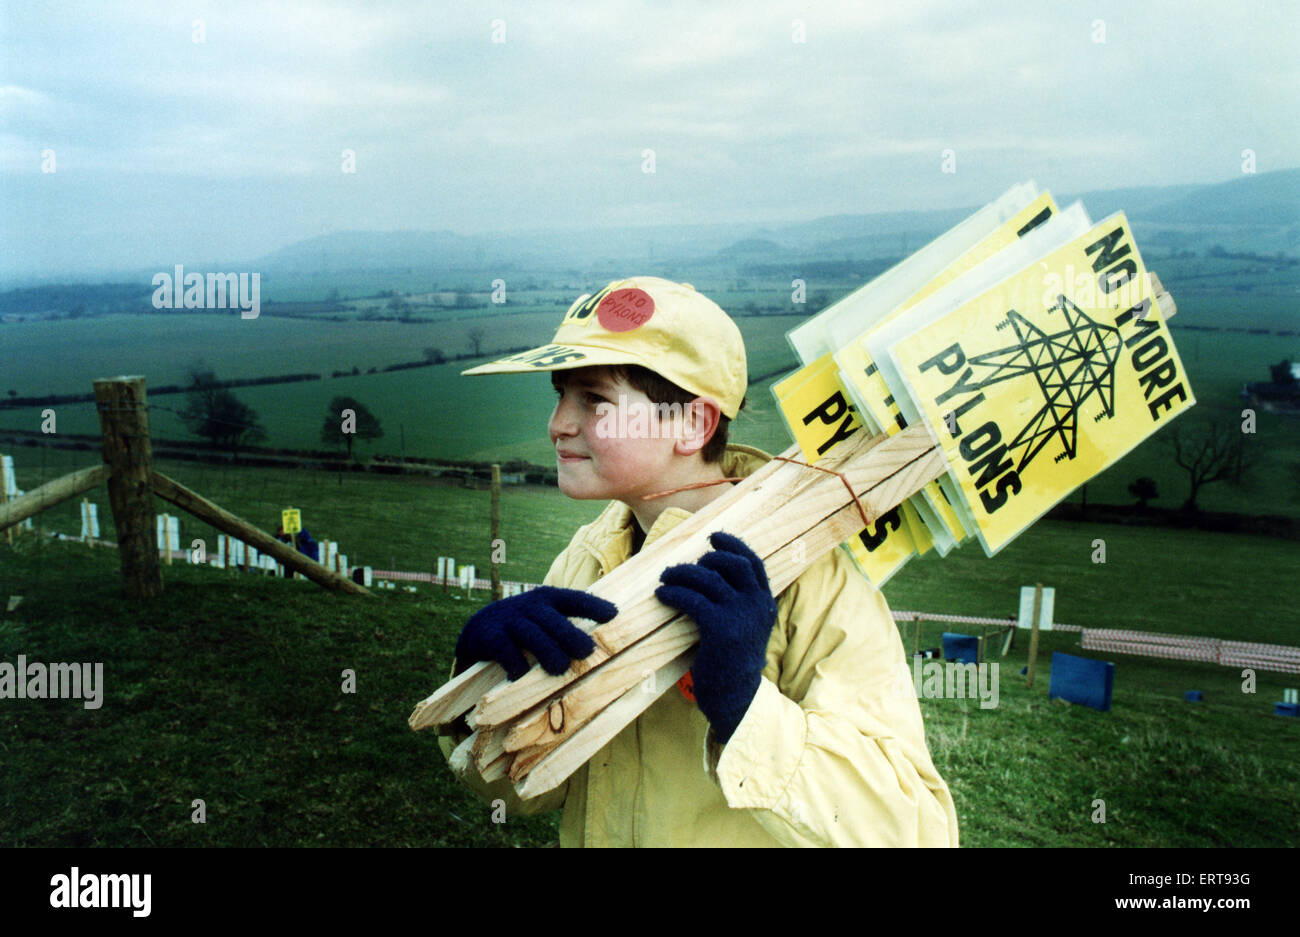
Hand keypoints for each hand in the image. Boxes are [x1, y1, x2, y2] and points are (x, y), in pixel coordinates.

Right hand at [455, 586, 616, 680]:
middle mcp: (531, 606)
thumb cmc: (524, 627)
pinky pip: (505, 649)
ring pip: (533, 635)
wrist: (478, 628)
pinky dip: (515, 664)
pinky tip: (521, 676)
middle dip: (570, 635)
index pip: (574, 599)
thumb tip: (599, 651)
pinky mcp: (490, 636)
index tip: (613, 614)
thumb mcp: (545, 619)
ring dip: (547, 651)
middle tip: (587, 651)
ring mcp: (510, 620)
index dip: (593, 606)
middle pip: (554, 620)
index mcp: (549, 599)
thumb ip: (567, 628)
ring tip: (560, 668)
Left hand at [655, 531, 777, 742]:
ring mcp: (740, 615)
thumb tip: (707, 574)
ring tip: (665, 578)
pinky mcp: (720, 627)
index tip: (714, 536)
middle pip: (731, 564)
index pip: (753, 562)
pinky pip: (692, 598)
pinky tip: (662, 595)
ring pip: (707, 578)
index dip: (734, 544)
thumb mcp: (745, 628)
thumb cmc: (732, 662)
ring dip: (681, 573)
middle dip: (704, 559)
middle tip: (683, 567)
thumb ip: (737, 603)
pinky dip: (673, 592)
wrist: (736, 697)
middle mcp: (757, 605)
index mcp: (765, 603)